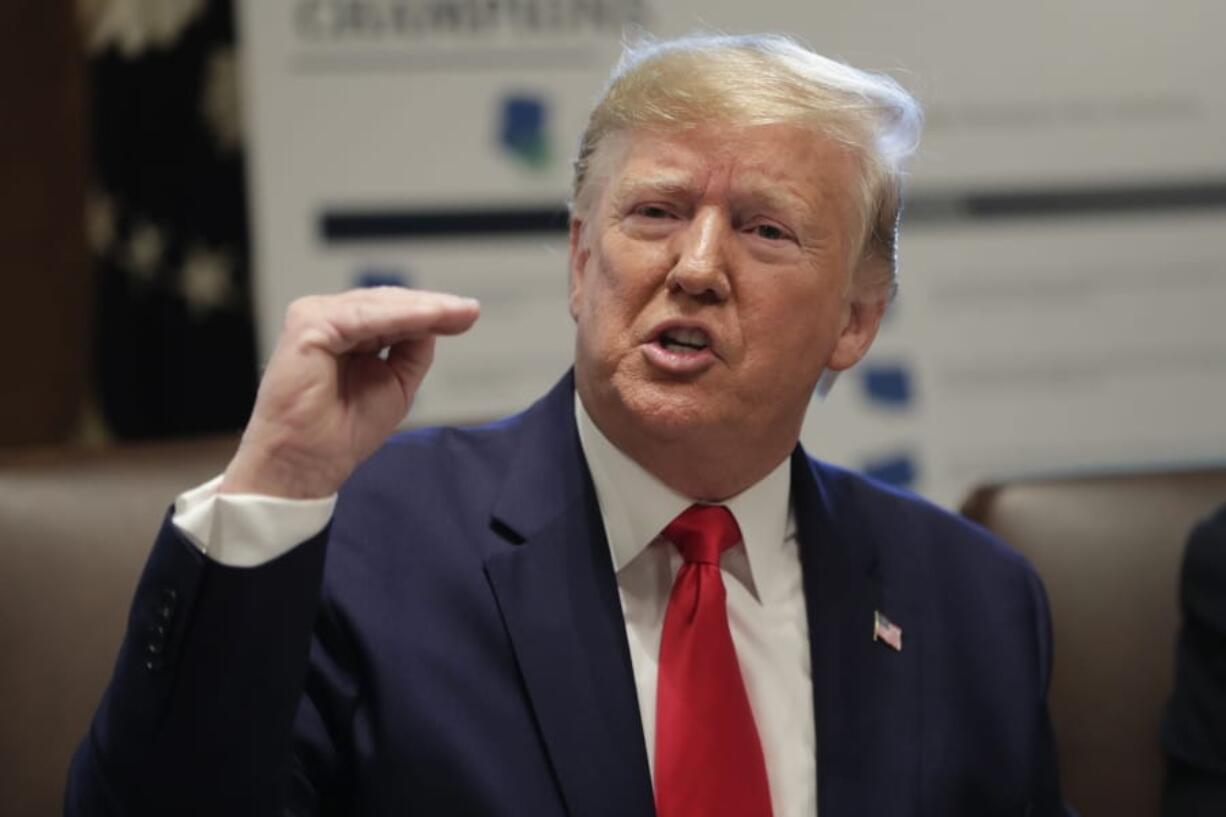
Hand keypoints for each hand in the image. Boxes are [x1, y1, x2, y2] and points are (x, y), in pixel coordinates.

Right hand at [220, 288, 479, 498]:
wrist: (308, 462)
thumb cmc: (341, 431)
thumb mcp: (395, 383)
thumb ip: (412, 350)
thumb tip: (439, 320)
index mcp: (346, 333)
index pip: (393, 311)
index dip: (432, 312)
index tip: (468, 314)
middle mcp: (329, 320)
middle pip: (388, 302)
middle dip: (433, 306)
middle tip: (470, 311)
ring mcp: (315, 319)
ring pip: (379, 305)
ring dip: (423, 308)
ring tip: (457, 313)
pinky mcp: (308, 326)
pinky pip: (364, 317)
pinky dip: (400, 317)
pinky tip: (430, 317)